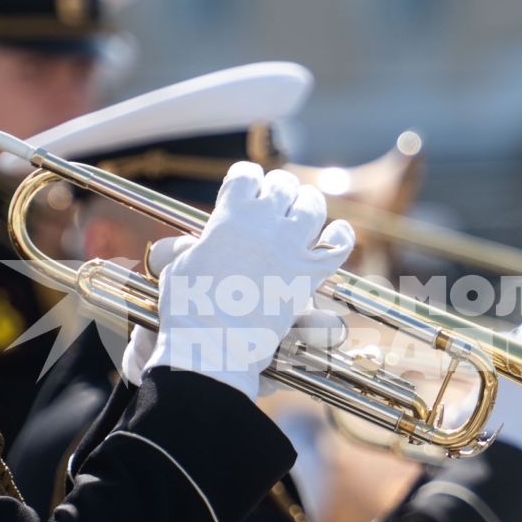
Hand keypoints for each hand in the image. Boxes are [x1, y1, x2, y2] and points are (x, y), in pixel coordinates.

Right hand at [140, 166, 354, 398]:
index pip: (245, 176)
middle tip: (275, 199)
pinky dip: (341, 236)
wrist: (213, 345)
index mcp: (230, 214)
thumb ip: (190, 249)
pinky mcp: (309, 275)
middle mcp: (264, 222)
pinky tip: (339, 231)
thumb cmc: (187, 310)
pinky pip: (338, 246)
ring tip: (303, 208)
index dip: (246, 178)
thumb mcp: (179, 268)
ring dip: (307, 204)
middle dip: (278, 188)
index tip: (246, 187)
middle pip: (281, 186)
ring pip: (312, 206)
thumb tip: (191, 244)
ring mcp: (290, 247)